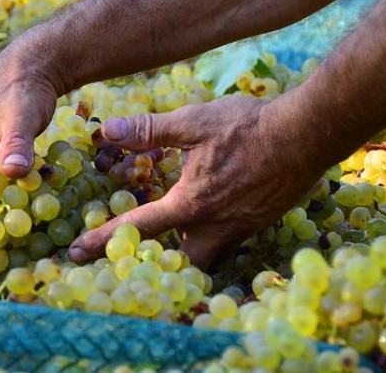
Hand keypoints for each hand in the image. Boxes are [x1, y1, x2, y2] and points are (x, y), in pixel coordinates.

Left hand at [68, 95, 325, 267]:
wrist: (308, 132)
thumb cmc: (249, 125)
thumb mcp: (193, 122)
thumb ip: (148, 130)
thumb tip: (106, 131)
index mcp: (191, 204)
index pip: (139, 229)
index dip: (104, 240)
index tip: (77, 254)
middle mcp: (215, 225)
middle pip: (178, 262)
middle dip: (156, 263)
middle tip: (134, 255)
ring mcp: (241, 227)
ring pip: (206, 255)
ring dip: (186, 251)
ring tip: (168, 238)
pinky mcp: (260, 221)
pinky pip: (228, 241)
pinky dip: (211, 237)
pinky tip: (208, 216)